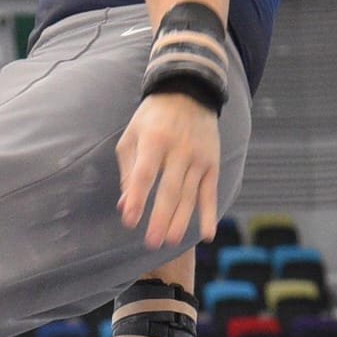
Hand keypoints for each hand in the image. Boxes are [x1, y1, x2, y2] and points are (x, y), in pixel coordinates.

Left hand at [116, 92, 220, 248]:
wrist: (189, 93)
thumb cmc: (152, 119)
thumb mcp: (133, 135)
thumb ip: (128, 170)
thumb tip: (124, 204)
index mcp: (154, 140)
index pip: (145, 174)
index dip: (137, 198)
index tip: (129, 221)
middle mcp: (179, 150)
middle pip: (170, 189)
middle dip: (160, 218)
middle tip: (151, 243)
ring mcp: (199, 157)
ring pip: (190, 195)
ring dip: (181, 221)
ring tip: (170, 242)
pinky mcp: (212, 164)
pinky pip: (210, 192)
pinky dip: (209, 214)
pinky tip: (206, 235)